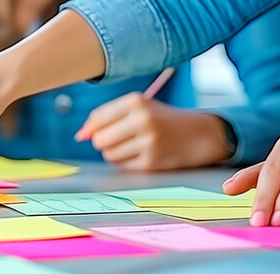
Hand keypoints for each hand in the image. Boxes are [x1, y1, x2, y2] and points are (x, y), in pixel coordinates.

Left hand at [77, 93, 231, 170]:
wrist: (198, 134)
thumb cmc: (161, 120)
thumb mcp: (138, 109)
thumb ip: (107, 117)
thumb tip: (80, 135)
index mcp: (137, 101)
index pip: (97, 118)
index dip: (94, 127)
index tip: (101, 129)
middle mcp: (143, 120)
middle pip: (99, 140)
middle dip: (103, 141)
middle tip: (117, 138)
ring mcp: (148, 142)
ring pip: (109, 154)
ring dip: (114, 152)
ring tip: (131, 145)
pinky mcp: (151, 162)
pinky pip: (122, 165)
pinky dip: (126, 162)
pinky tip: (140, 154)